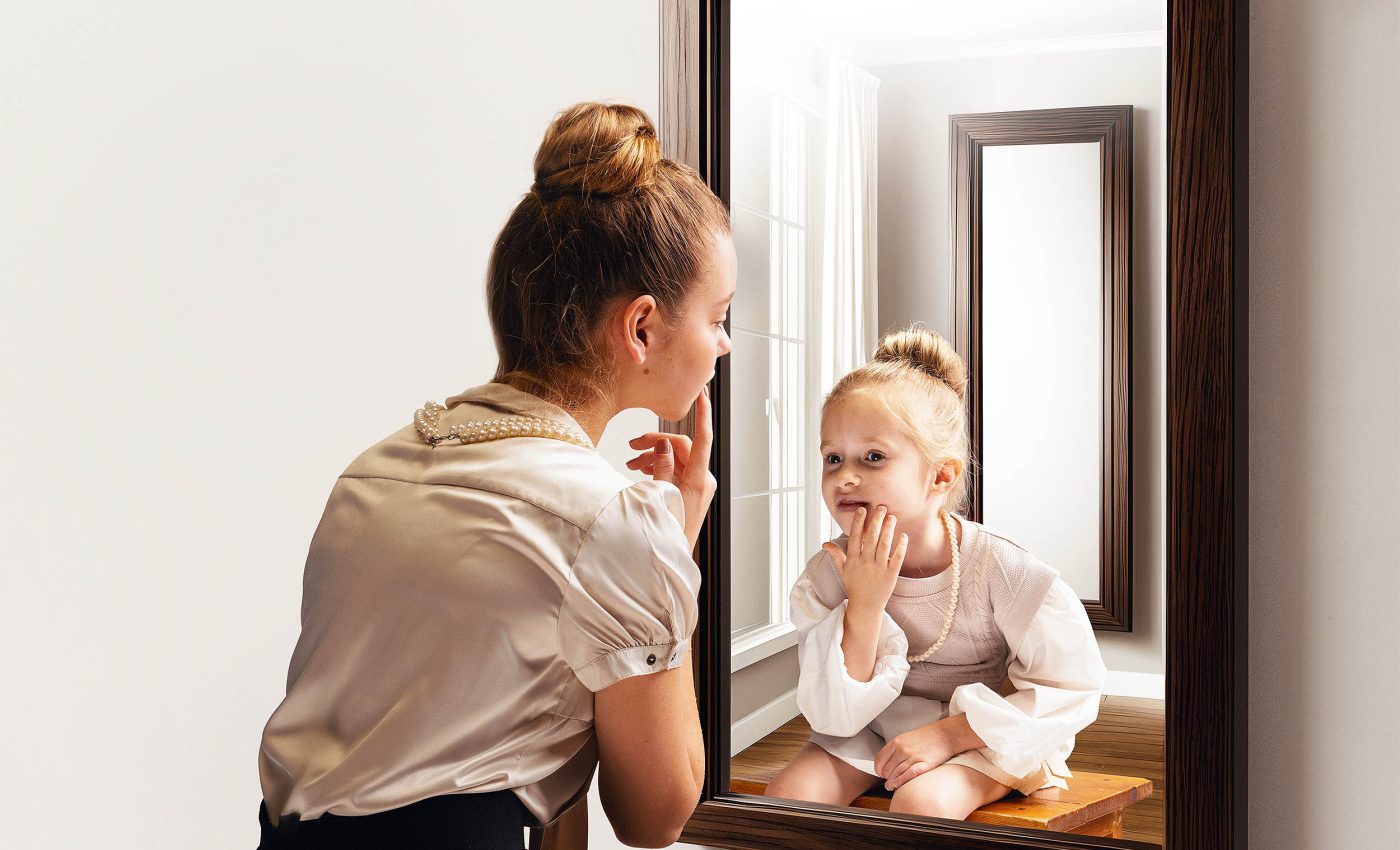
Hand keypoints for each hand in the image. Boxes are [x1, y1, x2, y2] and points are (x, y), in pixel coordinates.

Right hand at [625, 386, 715, 549]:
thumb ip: (660, 466)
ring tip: (631, 463)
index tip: (702, 394)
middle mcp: (702, 481)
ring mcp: (698, 487)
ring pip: (676, 459)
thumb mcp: (657, 495)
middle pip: (681, 447)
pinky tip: (641, 470)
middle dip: (655, 443)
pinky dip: (660, 466)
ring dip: (654, 456)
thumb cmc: (663, 532)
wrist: (667, 561)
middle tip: (631, 446)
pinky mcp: (692, 493)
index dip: (703, 414)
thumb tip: (663, 442)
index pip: (703, 438)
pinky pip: (677, 470)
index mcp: (698, 480)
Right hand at [822, 505, 906, 614]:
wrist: (866, 606)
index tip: (862, 510)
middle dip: (876, 521)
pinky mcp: (891, 575)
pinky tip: (903, 536)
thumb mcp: (842, 571)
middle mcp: (865, 563)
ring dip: (888, 530)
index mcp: (853, 560)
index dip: (858, 523)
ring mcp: (878, 569)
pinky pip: (897, 558)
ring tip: (892, 517)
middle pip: (871, 538)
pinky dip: (901, 547)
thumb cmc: (854, 586)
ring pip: (884, 545)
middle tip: (881, 507)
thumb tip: (825, 543)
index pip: (855, 537)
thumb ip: (835, 555)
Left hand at [874, 721, 955, 790]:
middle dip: (886, 777)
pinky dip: (901, 782)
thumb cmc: (928, 736)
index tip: (880, 773)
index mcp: (897, 742)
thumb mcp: (906, 737)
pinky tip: (898, 786)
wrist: (946, 734)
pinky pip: (908, 776)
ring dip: (891, 783)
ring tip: (890, 786)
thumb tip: (888, 762)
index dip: (878, 769)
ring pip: (896, 774)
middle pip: (887, 769)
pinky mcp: (924, 764)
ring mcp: (913, 757)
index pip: (880, 759)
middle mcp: (903, 749)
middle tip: (887, 780)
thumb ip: (896, 749)